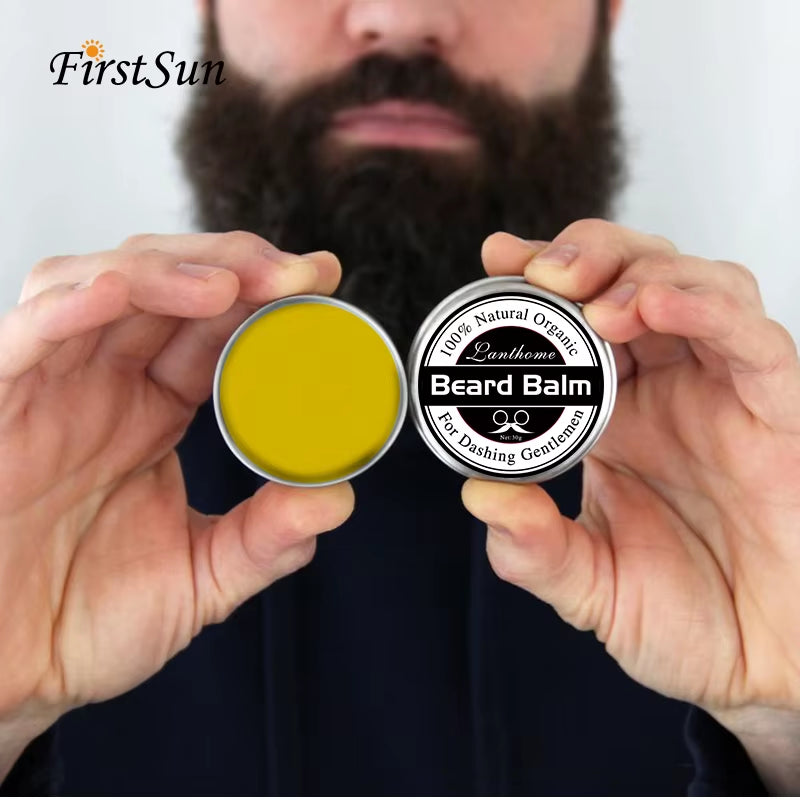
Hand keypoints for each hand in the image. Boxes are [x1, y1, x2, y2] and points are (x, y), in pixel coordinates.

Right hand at [0, 232, 353, 774]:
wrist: (3, 672)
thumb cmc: (81, 621)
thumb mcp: (197, 579)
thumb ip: (264, 540)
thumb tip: (334, 502)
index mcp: (153, 411)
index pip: (212, 329)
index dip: (264, 298)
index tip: (321, 282)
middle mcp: (104, 384)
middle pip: (168, 288)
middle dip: (233, 266)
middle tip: (293, 272)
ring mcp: (52, 387)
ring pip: (101, 286)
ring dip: (166, 270)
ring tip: (229, 285)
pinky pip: (26, 336)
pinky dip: (69, 305)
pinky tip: (119, 292)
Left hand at [463, 221, 799, 747]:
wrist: (761, 664)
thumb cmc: (687, 620)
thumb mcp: (590, 588)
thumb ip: (535, 550)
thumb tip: (482, 499)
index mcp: (614, 417)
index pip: (577, 323)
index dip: (538, 282)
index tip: (497, 260)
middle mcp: (668, 391)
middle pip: (633, 279)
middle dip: (587, 256)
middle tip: (540, 271)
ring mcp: (723, 394)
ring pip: (695, 286)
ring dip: (640, 272)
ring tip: (593, 300)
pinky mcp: (779, 411)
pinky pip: (752, 340)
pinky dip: (705, 310)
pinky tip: (654, 306)